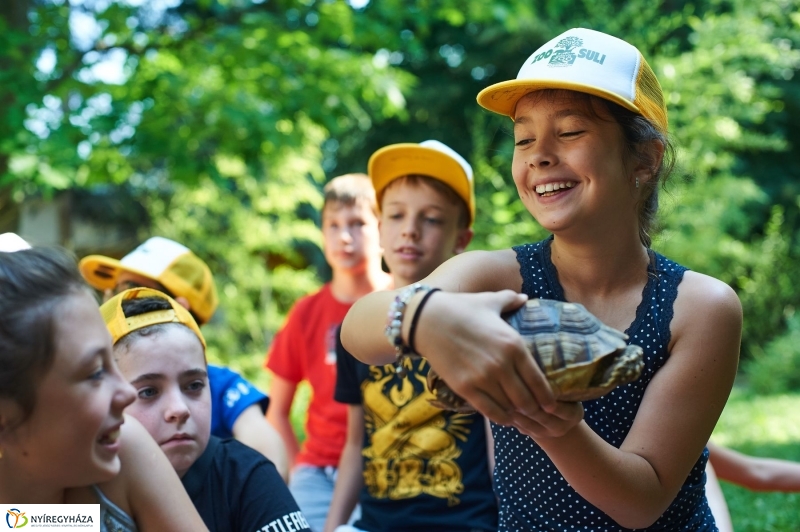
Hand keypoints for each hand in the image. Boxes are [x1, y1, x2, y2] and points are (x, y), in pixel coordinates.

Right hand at [414, 290, 583, 433]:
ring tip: (522, 417)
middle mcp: (502, 364)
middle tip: (538, 415)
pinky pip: (490, 410)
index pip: (539, 380)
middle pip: (527, 400)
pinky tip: (505, 418)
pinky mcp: (465, 387)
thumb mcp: (490, 301)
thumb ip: (511, 300)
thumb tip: (524, 298)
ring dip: (518, 415)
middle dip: (535, 411)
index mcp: (514, 344)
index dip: (548, 397)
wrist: (427, 319)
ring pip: (509, 408)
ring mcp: (483, 378)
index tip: (552, 404)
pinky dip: (501, 417)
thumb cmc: (461, 308)